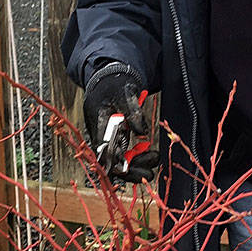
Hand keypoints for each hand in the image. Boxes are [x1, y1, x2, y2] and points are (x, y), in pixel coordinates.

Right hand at [83, 62, 159, 182]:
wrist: (108, 82)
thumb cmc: (114, 86)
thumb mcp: (126, 94)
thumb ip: (134, 113)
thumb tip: (142, 134)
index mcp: (97, 123)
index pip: (104, 149)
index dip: (117, 161)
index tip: (133, 165)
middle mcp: (98, 136)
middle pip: (110, 162)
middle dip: (131, 168)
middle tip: (152, 165)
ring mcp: (104, 140)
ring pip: (116, 163)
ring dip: (135, 166)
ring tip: (154, 158)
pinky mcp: (111, 142)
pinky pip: (120, 157)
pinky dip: (134, 160)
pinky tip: (147, 155)